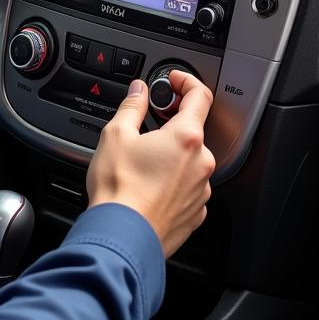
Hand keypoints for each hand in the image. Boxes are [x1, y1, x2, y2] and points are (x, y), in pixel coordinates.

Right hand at [86, 72, 215, 259]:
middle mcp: (202, 162)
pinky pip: (188, 187)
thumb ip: (132, 106)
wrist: (122, 238)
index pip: (200, 95)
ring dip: (171, 156)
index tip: (174, 80)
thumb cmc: (119, 190)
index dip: (187, 81)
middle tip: (147, 127)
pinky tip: (149, 186)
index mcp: (186, 137)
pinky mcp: (196, 212)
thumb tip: (139, 90)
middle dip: (171, 124)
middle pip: (192, 131)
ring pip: (190, 161)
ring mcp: (201, 189)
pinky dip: (172, 181)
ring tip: (142, 164)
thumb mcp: (116, 135)